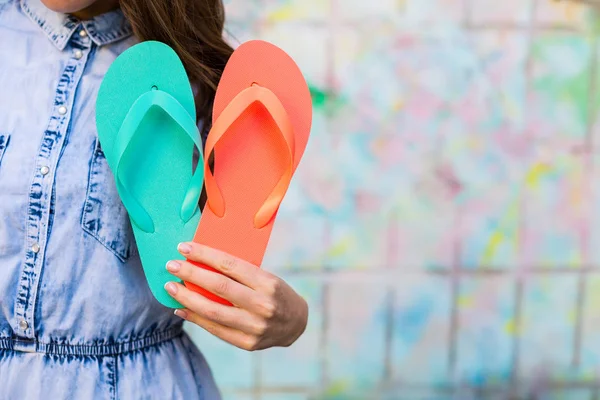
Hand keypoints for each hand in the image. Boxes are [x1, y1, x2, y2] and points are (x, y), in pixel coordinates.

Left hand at [164, 242, 308, 350]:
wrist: (296, 324)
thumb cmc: (276, 293)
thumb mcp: (266, 277)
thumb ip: (240, 274)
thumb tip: (202, 262)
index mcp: (268, 283)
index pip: (230, 265)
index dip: (205, 255)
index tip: (185, 248)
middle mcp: (262, 305)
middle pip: (219, 287)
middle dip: (191, 274)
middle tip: (171, 265)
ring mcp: (254, 326)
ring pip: (213, 311)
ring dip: (187, 298)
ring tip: (171, 287)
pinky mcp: (247, 343)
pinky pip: (215, 329)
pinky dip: (195, 318)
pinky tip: (181, 308)